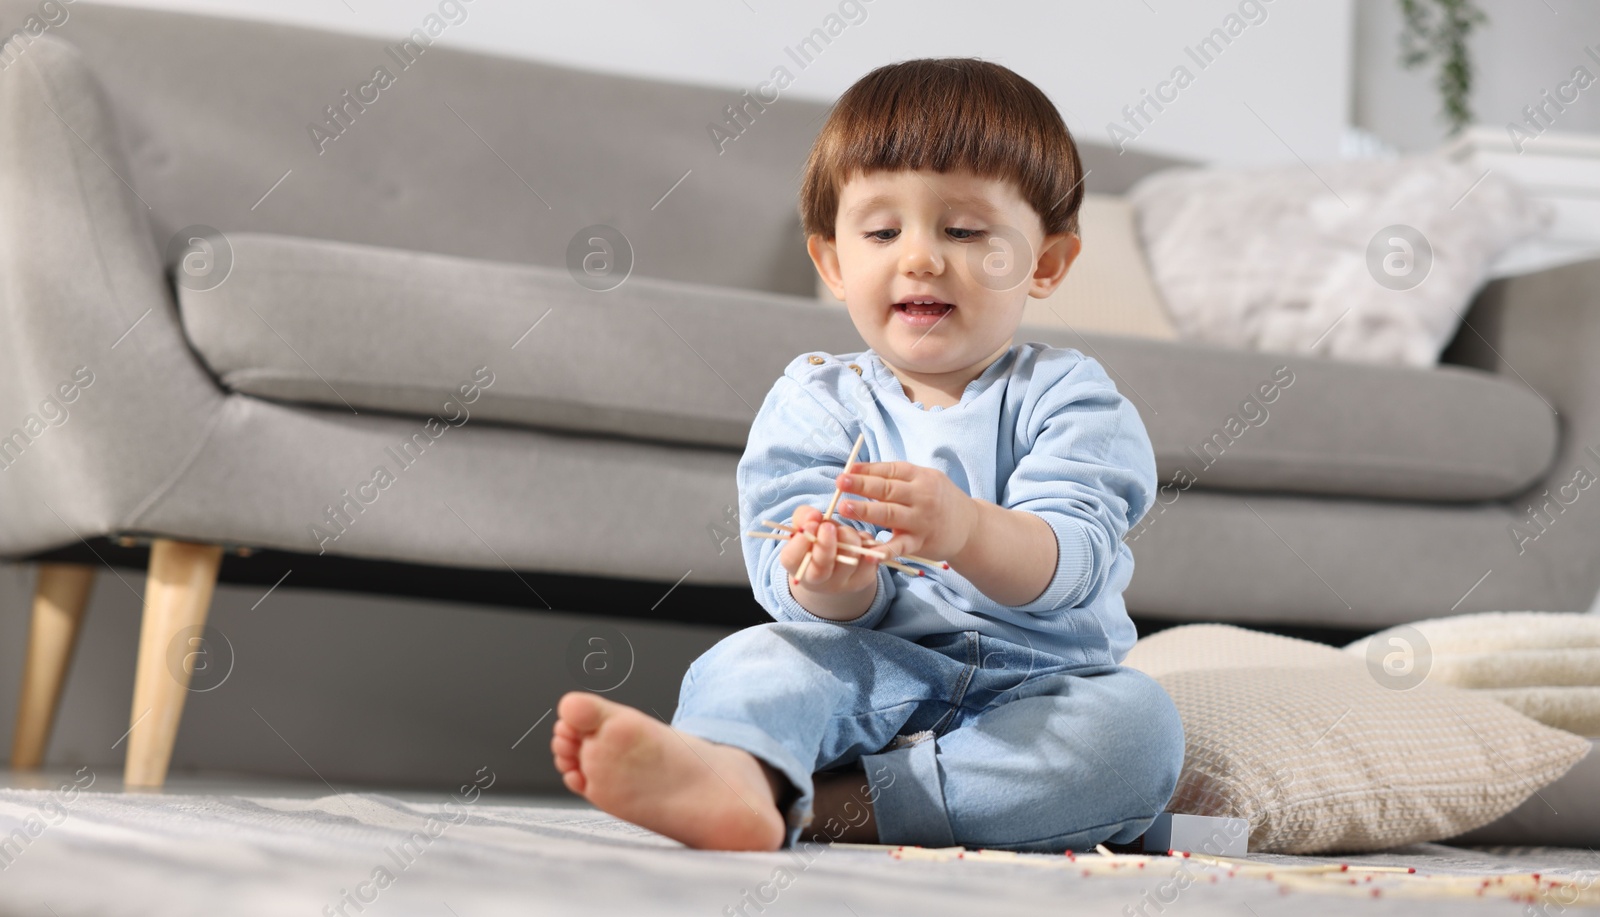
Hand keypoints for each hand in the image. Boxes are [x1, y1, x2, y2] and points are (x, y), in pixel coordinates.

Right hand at [780, 504, 881, 594]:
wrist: (835, 564)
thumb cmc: (816, 540)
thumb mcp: (805, 526)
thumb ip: (804, 517)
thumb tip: (813, 516)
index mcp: (796, 565)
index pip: (792, 559)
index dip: (801, 541)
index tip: (811, 524)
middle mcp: (816, 580)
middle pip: (821, 567)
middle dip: (826, 543)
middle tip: (829, 526)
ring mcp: (841, 583)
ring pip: (849, 557)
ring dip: (849, 536)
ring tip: (844, 531)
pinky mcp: (863, 580)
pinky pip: (869, 557)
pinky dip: (866, 542)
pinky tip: (858, 540)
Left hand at [833, 461, 977, 562]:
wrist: (970, 527)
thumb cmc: (939, 499)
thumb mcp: (925, 481)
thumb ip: (896, 478)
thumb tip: (859, 471)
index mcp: (921, 477)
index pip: (891, 470)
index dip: (868, 470)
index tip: (847, 470)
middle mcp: (922, 497)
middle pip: (888, 490)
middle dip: (862, 485)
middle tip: (840, 483)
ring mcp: (921, 520)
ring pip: (890, 514)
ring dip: (866, 511)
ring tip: (845, 508)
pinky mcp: (920, 542)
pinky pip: (900, 546)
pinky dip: (883, 550)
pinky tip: (867, 552)